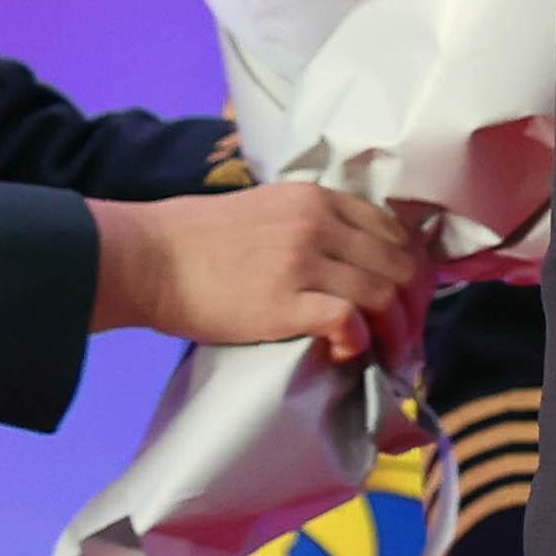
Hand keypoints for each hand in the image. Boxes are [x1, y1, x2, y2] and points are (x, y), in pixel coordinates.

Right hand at [87, 184, 418, 359]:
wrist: (142, 258)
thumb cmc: (197, 242)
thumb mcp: (269, 212)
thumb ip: (316, 227)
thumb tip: (357, 265)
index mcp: (320, 200)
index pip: (397, 234)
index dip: (414, 273)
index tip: (410, 302)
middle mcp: (319, 223)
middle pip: (401, 266)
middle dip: (414, 308)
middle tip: (405, 338)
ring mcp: (303, 260)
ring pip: (385, 295)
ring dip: (395, 332)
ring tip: (385, 354)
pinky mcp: (283, 300)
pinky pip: (348, 320)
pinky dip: (359, 341)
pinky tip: (346, 353)